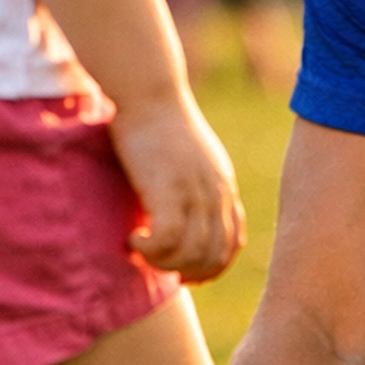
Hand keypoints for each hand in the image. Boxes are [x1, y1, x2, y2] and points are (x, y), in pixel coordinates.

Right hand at [111, 92, 246, 282]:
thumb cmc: (160, 122)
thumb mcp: (191, 158)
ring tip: (140, 252)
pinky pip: (167, 240)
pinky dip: (149, 251)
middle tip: (156, 265)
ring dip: (162, 264)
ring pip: (191, 254)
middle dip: (186, 273)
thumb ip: (196, 185)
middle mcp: (216, 193)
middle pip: (214, 257)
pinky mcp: (169, 188)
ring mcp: (195, 192)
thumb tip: (184, 212)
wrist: (149, 92)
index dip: (210, 268)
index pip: (232, 244)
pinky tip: (131, 239)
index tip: (184, 273)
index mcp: (223, 188)